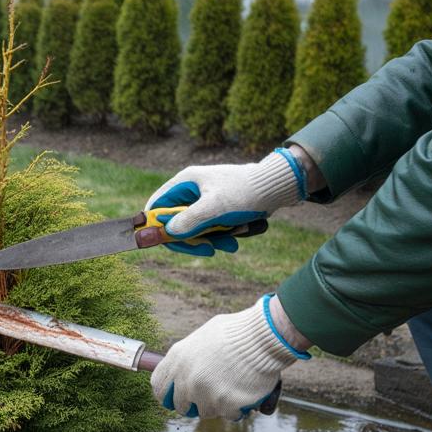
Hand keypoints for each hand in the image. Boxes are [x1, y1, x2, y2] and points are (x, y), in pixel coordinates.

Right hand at [145, 148, 308, 256]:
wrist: (276, 187)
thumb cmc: (244, 191)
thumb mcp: (215, 207)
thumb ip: (189, 220)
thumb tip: (167, 233)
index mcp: (184, 182)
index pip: (156, 206)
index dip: (155, 226)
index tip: (164, 242)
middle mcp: (190, 191)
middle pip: (174, 223)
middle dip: (191, 238)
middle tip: (208, 249)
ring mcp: (203, 201)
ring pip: (193, 229)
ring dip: (209, 240)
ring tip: (230, 244)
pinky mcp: (216, 210)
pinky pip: (209, 229)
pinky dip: (219, 237)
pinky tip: (234, 241)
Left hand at [151, 295, 309, 420]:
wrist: (262, 337)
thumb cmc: (237, 332)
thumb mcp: (203, 337)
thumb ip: (190, 356)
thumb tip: (186, 367)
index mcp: (177, 359)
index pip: (159, 386)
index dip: (168, 395)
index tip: (176, 398)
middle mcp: (187, 379)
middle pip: (181, 406)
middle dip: (194, 405)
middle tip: (208, 398)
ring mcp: (205, 394)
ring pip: (206, 412)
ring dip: (218, 406)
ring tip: (232, 389)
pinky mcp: (226, 405)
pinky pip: (229, 415)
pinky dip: (237, 409)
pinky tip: (244, 395)